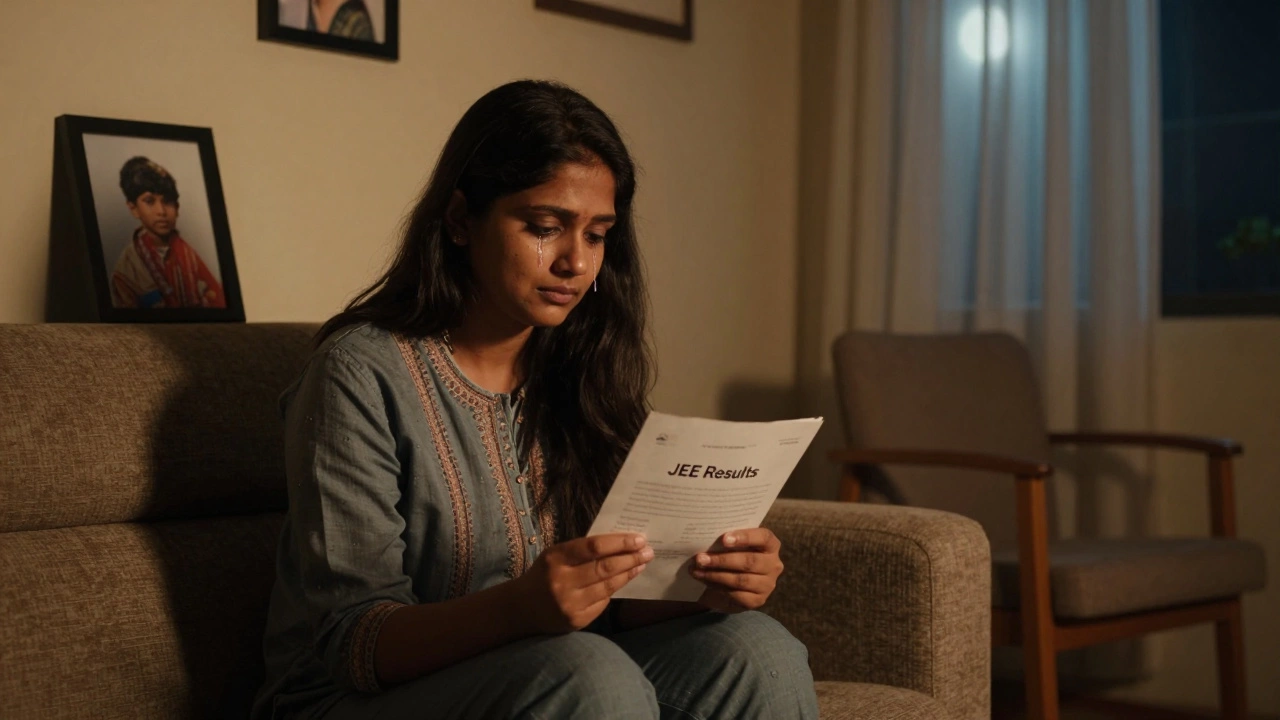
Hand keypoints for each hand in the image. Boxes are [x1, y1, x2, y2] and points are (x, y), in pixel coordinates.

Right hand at [516, 533, 651, 633]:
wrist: (521, 609)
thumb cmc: (544, 575)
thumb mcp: (555, 556)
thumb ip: (582, 550)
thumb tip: (620, 543)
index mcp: (555, 558)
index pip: (594, 547)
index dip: (619, 542)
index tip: (639, 538)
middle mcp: (562, 582)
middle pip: (605, 567)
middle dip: (631, 558)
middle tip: (648, 551)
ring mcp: (569, 603)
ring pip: (608, 586)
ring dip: (629, 573)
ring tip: (642, 564)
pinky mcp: (576, 620)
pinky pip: (603, 602)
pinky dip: (615, 589)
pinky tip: (625, 580)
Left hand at [689, 528, 782, 612]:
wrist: (732, 583)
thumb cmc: (733, 555)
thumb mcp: (733, 545)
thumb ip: (726, 540)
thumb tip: (705, 538)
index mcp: (770, 545)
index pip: (763, 537)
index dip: (745, 537)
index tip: (724, 539)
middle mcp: (773, 564)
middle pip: (749, 561)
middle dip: (722, 560)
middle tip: (700, 558)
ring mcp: (767, 584)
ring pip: (741, 580)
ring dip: (715, 575)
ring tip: (697, 571)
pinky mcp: (758, 600)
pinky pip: (737, 595)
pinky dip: (718, 588)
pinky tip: (705, 582)